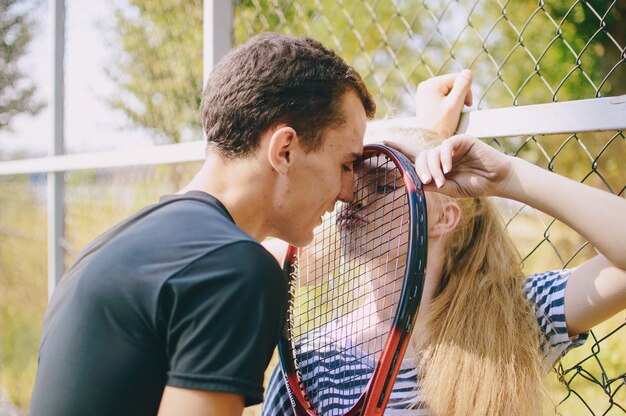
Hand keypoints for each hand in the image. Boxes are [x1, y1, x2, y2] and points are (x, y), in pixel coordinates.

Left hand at [385, 134, 511, 197]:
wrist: (497, 181)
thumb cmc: (475, 185)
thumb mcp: (450, 188)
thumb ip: (432, 185)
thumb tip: (413, 183)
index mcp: (436, 163)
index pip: (414, 154)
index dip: (399, 147)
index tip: (382, 141)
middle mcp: (441, 152)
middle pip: (421, 157)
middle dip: (422, 170)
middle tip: (429, 182)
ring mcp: (451, 146)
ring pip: (432, 153)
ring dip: (434, 168)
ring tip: (442, 180)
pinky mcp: (462, 140)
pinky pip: (446, 146)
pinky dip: (444, 158)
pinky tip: (448, 169)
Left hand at [415, 70, 472, 136]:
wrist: (429, 141)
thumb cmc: (441, 125)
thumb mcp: (455, 105)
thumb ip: (463, 86)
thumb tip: (468, 71)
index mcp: (430, 84)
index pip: (457, 77)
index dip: (466, 90)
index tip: (467, 105)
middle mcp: (425, 85)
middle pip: (452, 83)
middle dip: (460, 95)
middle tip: (461, 109)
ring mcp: (424, 92)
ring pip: (449, 89)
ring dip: (455, 99)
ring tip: (453, 112)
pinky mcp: (426, 99)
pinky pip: (443, 95)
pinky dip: (449, 102)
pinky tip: (448, 112)